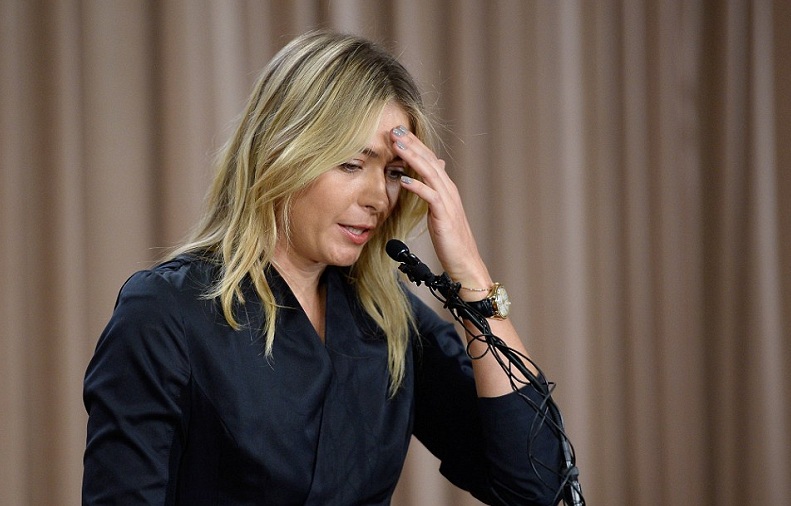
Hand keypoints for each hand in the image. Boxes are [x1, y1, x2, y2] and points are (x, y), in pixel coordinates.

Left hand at [390, 125, 491, 290]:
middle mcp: (448, 190)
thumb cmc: (450, 239)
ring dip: (412, 158)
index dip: (414, 144)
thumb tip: (433, 172)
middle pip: (429, 160)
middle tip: (394, 128)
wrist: (465, 262)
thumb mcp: (440, 210)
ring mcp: (448, 202)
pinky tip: (403, 179)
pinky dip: (417, 186)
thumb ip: (434, 191)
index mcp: (445, 188)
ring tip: (396, 145)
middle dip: (412, 143)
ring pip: (430, 173)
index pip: (428, 159)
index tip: (397, 131)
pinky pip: (430, 196)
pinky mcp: (444, 216)